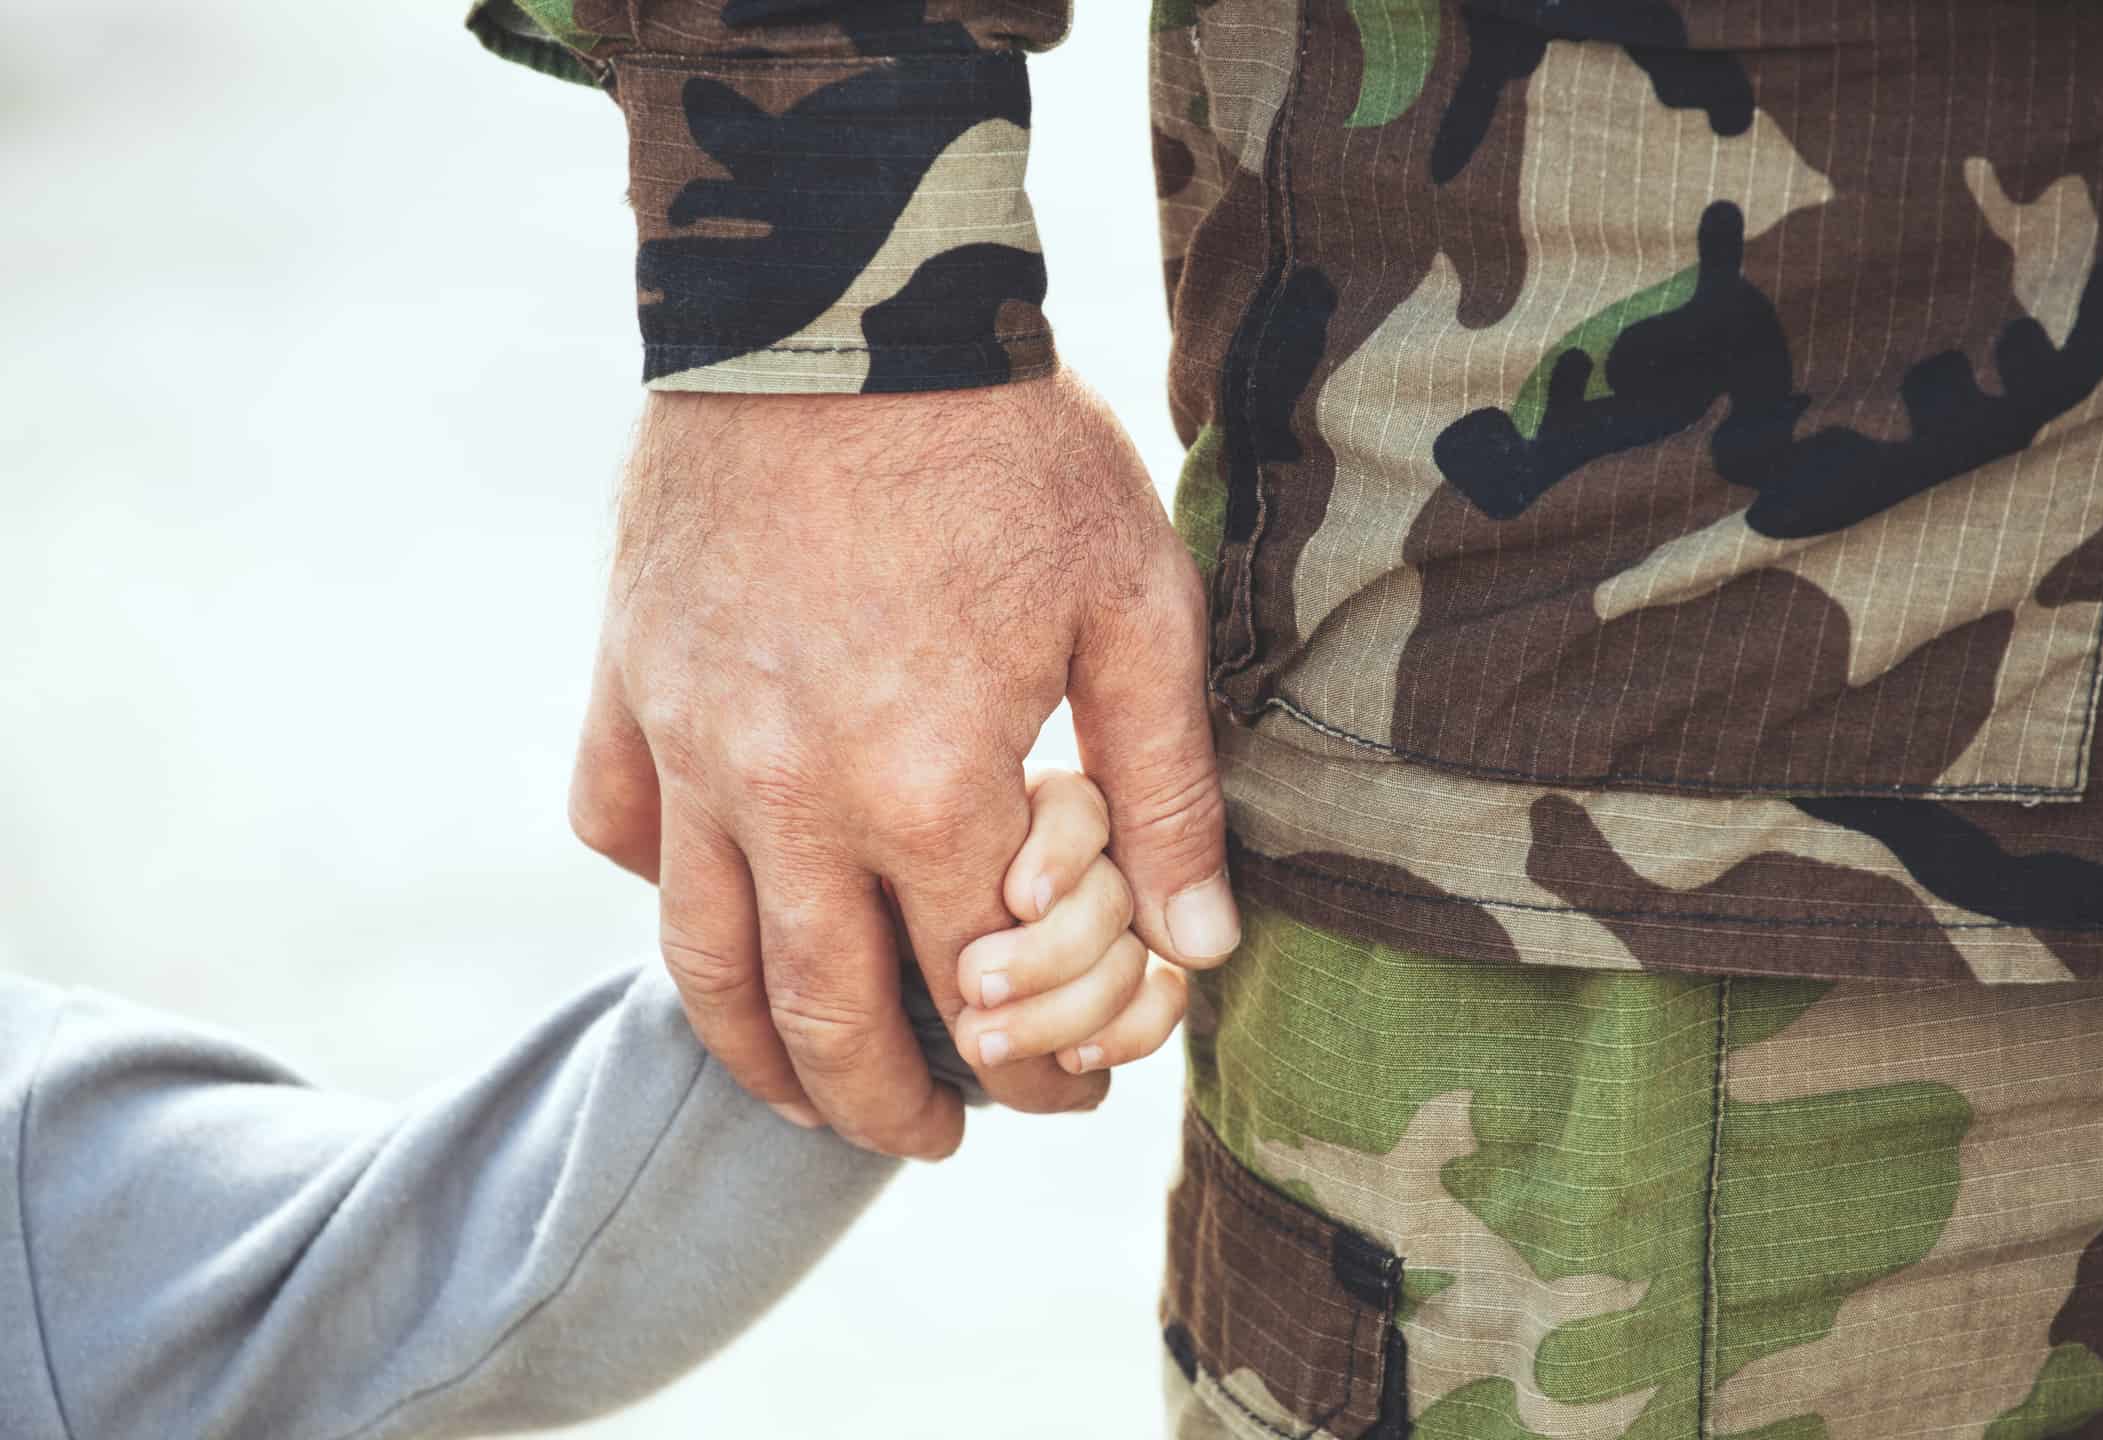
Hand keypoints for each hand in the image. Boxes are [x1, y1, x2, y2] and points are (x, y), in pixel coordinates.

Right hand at [568, 370, 1235, 1157]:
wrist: (841, 303)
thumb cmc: (1007, 447)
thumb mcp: (1135, 604)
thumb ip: (1167, 790)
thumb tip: (1201, 948)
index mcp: (932, 787)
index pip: (985, 994)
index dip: (1031, 1070)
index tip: (1060, 1094)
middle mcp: (794, 798)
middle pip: (827, 1017)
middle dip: (889, 1106)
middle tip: (935, 1135)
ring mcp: (693, 747)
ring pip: (701, 962)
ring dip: (759, 1057)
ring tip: (812, 1097)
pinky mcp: (627, 685)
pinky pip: (619, 827)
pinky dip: (663, 890)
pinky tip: (707, 905)